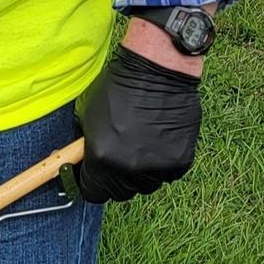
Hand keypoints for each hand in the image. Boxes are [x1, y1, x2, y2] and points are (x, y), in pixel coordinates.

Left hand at [73, 39, 201, 202]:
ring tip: (142, 144)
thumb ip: (87, 147)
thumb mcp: (89, 116)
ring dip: (141, 173)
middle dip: (116, 179)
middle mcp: (129, 167)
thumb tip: (84, 164)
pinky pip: (167, 174)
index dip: (93, 183)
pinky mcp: (180, 161)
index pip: (93, 192)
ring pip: (146, 185)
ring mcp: (157, 167)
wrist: (157, 70)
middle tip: (119, 158)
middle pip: (120, 192)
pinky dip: (163, 163)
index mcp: (102, 157)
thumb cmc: (119, 86)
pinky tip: (159, 140)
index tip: (95, 175)